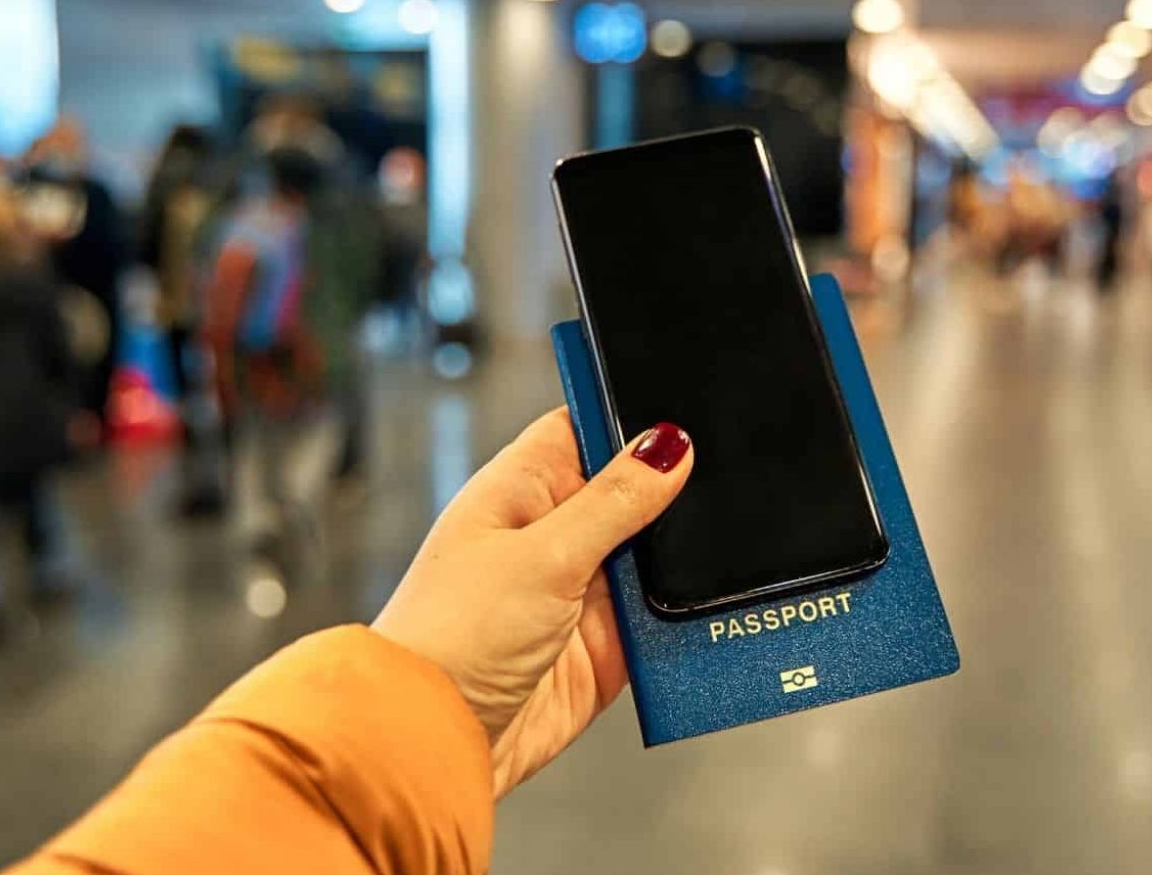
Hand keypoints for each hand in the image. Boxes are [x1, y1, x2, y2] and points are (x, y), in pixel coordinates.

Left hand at [372, 408, 692, 795]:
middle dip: (671, 494)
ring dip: (678, 562)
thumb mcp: (544, 554)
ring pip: (654, 558)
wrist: (437, 741)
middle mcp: (552, 535)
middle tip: (714, 489)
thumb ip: (614, 501)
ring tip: (701, 557)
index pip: (584, 427)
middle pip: (632, 492)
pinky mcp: (604, 646)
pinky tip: (701, 608)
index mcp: (522, 489)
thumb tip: (668, 445)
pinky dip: (681, 618)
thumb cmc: (449, 639)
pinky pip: (660, 621)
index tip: (684, 409)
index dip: (629, 414)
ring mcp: (579, 591)